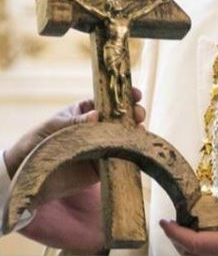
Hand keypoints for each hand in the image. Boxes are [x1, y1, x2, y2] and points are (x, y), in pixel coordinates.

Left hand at [3, 88, 145, 253]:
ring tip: (139, 130)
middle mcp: (99, 128)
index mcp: (87, 112)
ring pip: (125, 137)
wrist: (28, 172)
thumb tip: (96, 115)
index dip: (125, 96)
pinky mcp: (103, 167)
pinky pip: (120, 159)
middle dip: (134, 114)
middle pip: (122, 119)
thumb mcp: (55, 126)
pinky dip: (130, 154)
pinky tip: (136, 148)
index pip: (110, 101)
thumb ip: (76, 121)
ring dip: (135, 133)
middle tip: (138, 114)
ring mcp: (103, 147)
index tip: (136, 94)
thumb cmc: (39, 140)